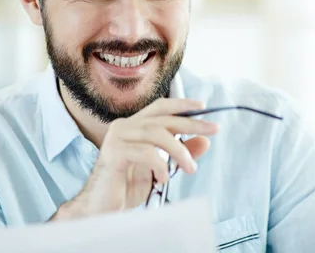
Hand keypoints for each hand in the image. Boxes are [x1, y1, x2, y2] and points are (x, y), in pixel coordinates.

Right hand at [51, 98, 218, 219]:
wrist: (101, 210)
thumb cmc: (126, 188)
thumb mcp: (160, 169)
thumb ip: (179, 154)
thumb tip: (204, 141)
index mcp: (133, 126)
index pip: (160, 107)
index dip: (182, 104)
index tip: (204, 107)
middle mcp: (124, 126)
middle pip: (162, 118)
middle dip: (191, 123)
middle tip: (213, 130)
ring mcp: (116, 138)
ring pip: (156, 133)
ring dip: (179, 150)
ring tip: (190, 168)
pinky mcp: (113, 153)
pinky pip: (145, 152)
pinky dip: (160, 165)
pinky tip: (163, 179)